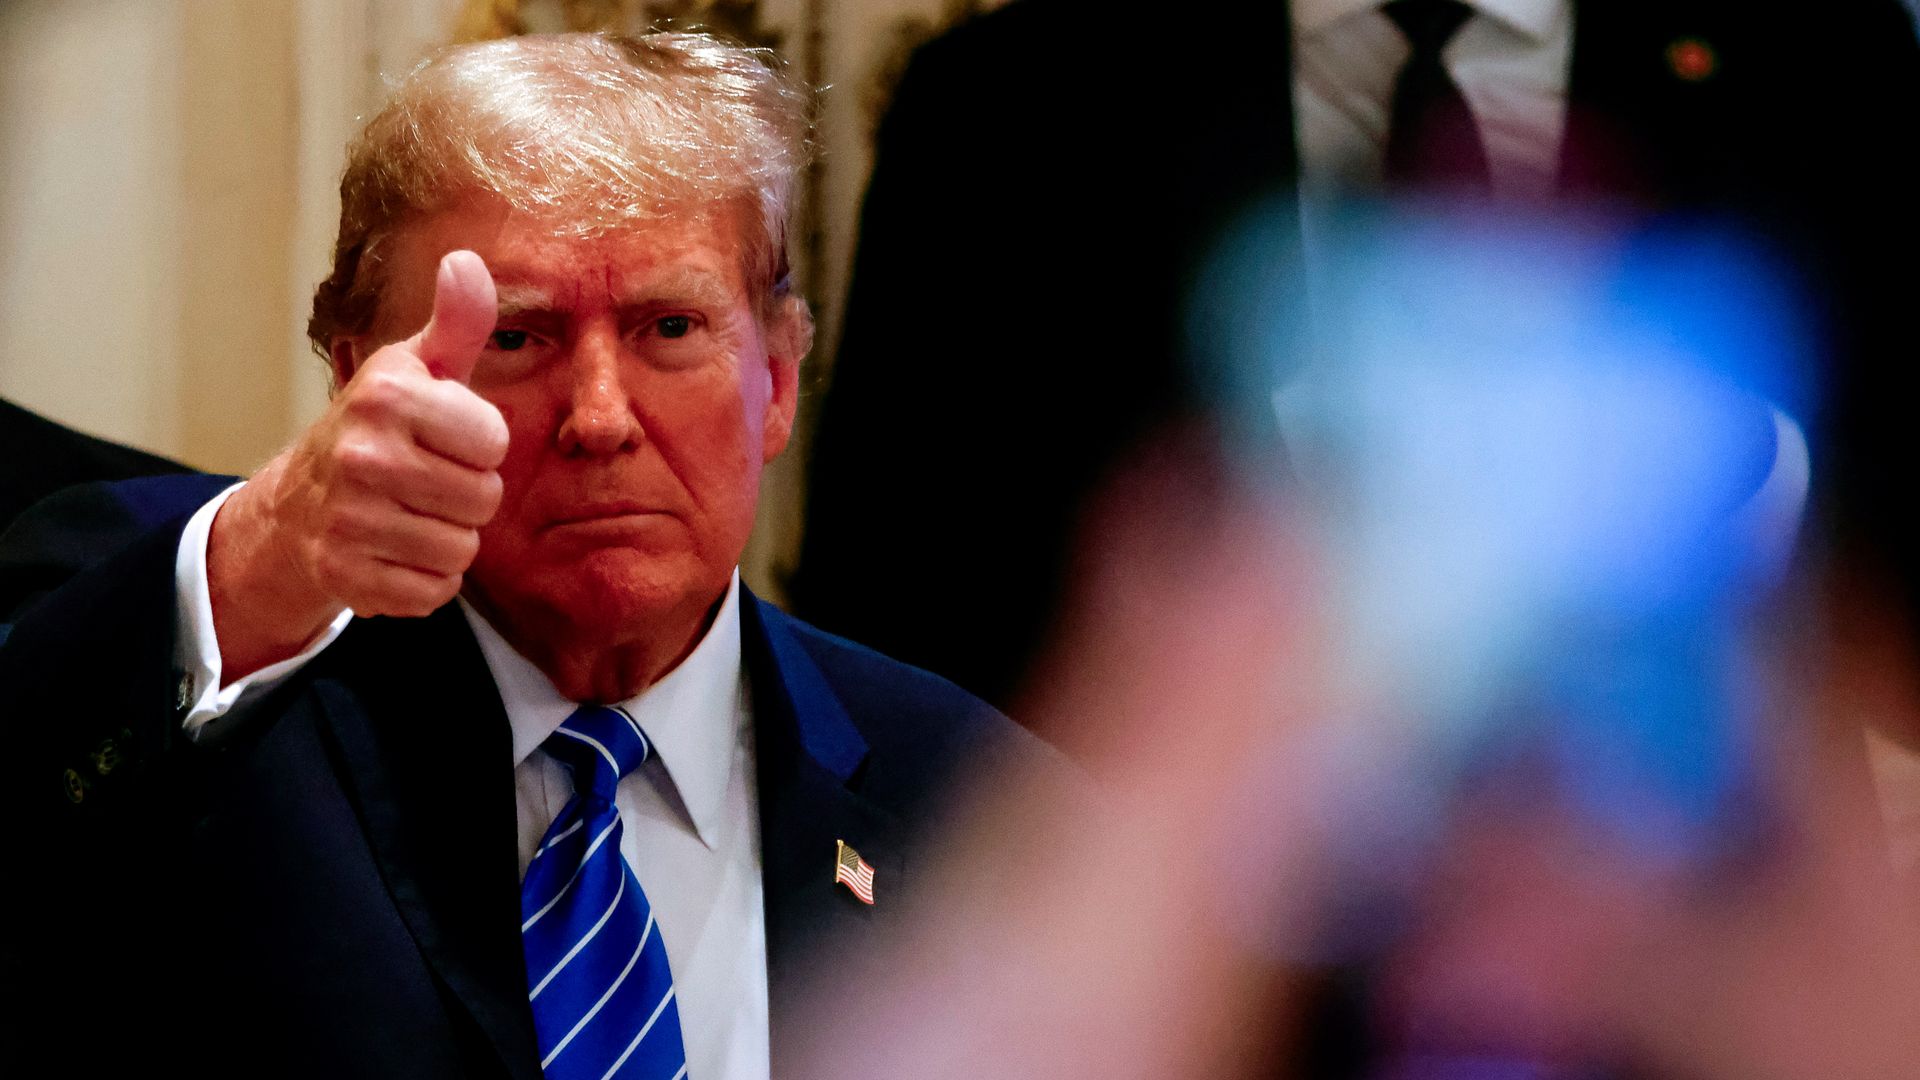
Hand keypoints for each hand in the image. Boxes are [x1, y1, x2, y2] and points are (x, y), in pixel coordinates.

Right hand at [208, 251, 508, 679]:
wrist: (297, 506)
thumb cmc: (378, 428)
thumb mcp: (418, 368)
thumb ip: (457, 321)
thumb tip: (468, 260)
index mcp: (387, 397)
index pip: (493, 442)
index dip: (478, 445)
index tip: (443, 438)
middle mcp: (362, 455)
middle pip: (483, 500)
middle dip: (466, 496)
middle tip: (424, 481)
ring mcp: (349, 519)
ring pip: (461, 550)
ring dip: (446, 539)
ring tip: (409, 514)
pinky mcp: (346, 576)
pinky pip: (433, 591)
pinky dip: (423, 579)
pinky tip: (393, 551)